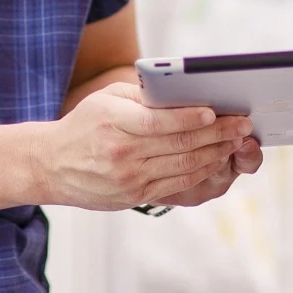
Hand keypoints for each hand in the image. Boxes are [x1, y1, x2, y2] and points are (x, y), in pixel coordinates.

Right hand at [37, 82, 257, 211]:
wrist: (51, 165)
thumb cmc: (83, 125)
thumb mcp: (104, 100)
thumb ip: (141, 98)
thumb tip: (183, 96)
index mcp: (112, 124)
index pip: (160, 123)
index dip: (191, 119)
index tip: (215, 113)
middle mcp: (121, 153)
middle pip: (179, 144)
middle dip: (216, 134)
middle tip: (240, 125)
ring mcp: (128, 178)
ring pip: (183, 166)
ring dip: (215, 154)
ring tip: (234, 142)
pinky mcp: (134, 195)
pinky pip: (176, 184)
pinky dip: (200, 172)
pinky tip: (215, 160)